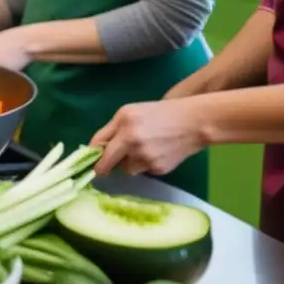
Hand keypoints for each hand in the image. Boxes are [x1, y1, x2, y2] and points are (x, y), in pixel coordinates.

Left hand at [91, 98, 206, 176]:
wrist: (193, 123)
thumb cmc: (159, 113)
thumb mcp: (130, 112)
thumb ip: (111, 130)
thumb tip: (95, 149)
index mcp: (124, 126)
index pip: (98, 145)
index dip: (92, 155)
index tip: (90, 161)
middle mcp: (133, 143)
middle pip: (108, 164)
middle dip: (104, 166)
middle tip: (102, 168)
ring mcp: (146, 158)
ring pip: (126, 169)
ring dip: (129, 163)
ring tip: (144, 149)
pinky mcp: (158, 169)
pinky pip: (142, 171)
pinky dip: (145, 164)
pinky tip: (157, 153)